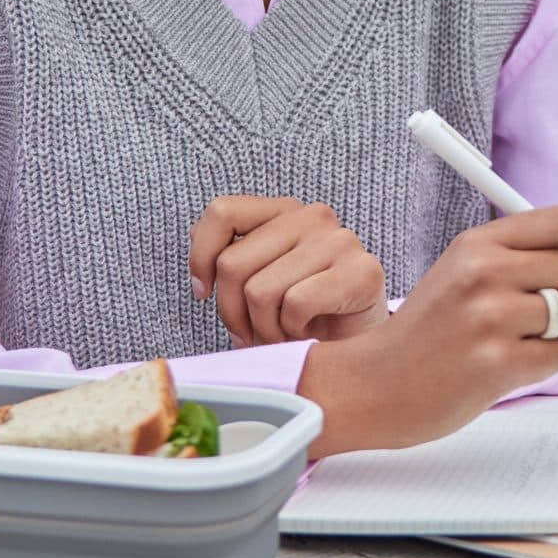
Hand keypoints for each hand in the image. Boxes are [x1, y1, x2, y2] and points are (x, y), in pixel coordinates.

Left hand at [188, 196, 388, 346]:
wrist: (356, 346)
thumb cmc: (301, 315)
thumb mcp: (257, 280)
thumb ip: (230, 256)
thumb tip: (195, 246)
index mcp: (283, 211)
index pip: (223, 212)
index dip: (201, 256)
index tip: (203, 291)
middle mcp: (313, 216)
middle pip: (232, 263)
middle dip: (231, 311)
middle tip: (252, 330)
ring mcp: (340, 240)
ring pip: (260, 291)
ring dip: (263, 328)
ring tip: (283, 332)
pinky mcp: (362, 271)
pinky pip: (295, 304)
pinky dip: (291, 330)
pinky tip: (305, 333)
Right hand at [298, 204, 557, 456]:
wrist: (377, 384)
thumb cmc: (427, 331)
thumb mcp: (462, 271)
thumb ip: (519, 256)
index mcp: (478, 243)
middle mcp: (485, 272)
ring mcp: (491, 318)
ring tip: (526, 340)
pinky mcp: (498, 363)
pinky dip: (547, 362)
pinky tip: (511, 364)